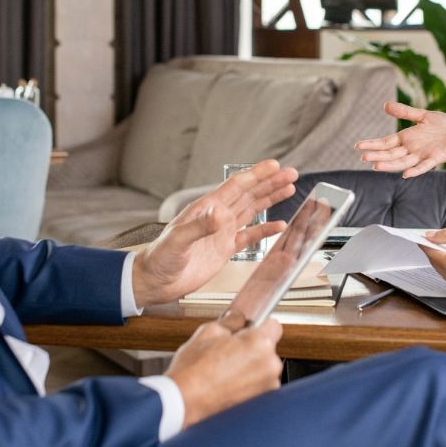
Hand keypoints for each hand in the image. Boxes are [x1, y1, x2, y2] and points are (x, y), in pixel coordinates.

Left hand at [131, 160, 297, 307]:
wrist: (155, 280)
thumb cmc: (159, 257)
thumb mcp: (178, 239)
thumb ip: (200, 226)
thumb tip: (221, 214)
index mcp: (206, 208)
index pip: (236, 186)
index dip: (256, 175)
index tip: (274, 166)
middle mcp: (217, 217)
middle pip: (249, 194)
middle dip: (270, 183)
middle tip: (290, 174)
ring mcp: (222, 232)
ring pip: (252, 210)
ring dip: (270, 200)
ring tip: (289, 189)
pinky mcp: (225, 249)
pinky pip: (250, 236)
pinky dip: (266, 230)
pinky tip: (279, 225)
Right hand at [165, 315, 283, 427]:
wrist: (184, 403)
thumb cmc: (193, 371)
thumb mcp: (208, 332)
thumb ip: (230, 321)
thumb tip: (238, 318)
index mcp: (260, 343)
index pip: (274, 325)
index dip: (259, 326)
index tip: (247, 330)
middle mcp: (270, 366)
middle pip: (268, 348)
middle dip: (252, 348)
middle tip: (229, 352)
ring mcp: (267, 386)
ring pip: (263, 368)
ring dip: (251, 367)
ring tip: (225, 371)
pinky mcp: (260, 402)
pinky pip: (259, 385)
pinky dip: (248, 384)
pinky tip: (228, 384)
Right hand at [354, 102, 445, 179]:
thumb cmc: (444, 126)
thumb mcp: (423, 115)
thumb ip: (405, 112)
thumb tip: (385, 105)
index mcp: (407, 138)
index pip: (386, 142)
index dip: (372, 144)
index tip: (357, 146)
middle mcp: (412, 148)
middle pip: (390, 153)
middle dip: (377, 155)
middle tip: (363, 157)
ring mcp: (422, 155)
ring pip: (402, 162)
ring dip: (390, 165)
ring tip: (376, 166)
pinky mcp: (435, 158)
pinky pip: (423, 166)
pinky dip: (415, 171)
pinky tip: (405, 174)